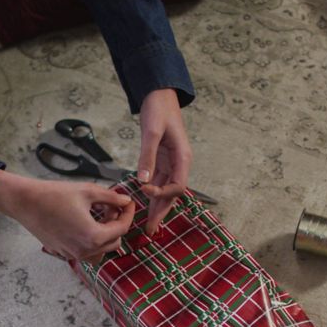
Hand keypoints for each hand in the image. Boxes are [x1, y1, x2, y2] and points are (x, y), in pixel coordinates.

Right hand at [0, 171, 135, 264]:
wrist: (25, 202)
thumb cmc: (54, 195)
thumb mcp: (88, 191)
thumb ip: (111, 197)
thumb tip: (126, 200)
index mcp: (93, 236)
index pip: (122, 228)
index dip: (128, 213)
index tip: (127, 202)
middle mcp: (84, 250)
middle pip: (114, 242)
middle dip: (117, 224)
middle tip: (112, 207)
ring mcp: (72, 254)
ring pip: (100, 251)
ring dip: (105, 235)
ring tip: (99, 216)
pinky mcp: (62, 253)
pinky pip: (85, 252)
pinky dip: (90, 240)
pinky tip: (84, 222)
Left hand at [137, 88, 191, 235]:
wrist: (159, 94)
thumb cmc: (159, 110)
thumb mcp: (152, 132)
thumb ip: (147, 157)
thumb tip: (142, 182)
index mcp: (183, 158)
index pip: (178, 186)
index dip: (163, 194)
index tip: (145, 191)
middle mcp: (179, 163)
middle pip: (173, 194)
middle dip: (162, 212)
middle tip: (151, 231)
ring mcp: (171, 162)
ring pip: (165, 190)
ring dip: (156, 207)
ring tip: (148, 225)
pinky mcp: (162, 159)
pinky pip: (157, 181)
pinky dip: (151, 193)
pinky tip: (143, 203)